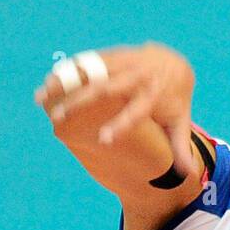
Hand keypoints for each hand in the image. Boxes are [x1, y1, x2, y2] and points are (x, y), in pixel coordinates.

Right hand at [34, 42, 198, 177]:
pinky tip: (47, 83)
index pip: (136, 113)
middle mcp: (137, 77)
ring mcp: (123, 62)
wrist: (174, 61)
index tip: (103, 140)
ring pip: (91, 71)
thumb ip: (180, 146)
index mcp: (153, 96)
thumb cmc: (174, 98)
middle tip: (58, 118)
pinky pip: (87, 61)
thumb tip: (189, 174)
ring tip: (40, 97)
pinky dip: (67, 71)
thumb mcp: (180, 121)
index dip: (121, 125)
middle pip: (106, 89)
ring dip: (64, 82)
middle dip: (80, 102)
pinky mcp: (112, 54)